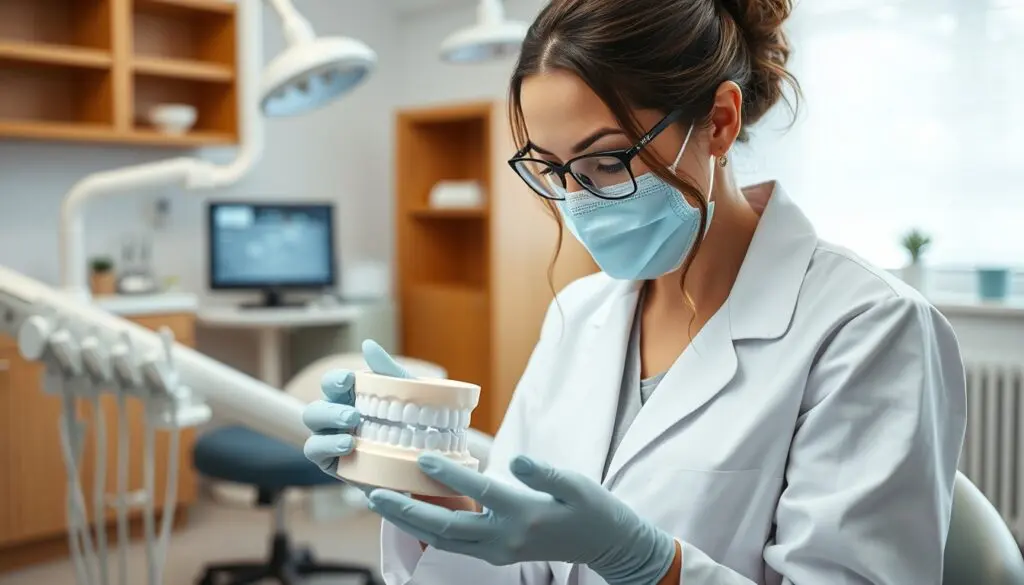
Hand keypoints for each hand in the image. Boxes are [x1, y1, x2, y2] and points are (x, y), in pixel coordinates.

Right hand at [301, 339, 409, 477]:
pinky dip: (327, 447)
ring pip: (312, 428)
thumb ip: (387, 370)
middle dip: (330, 410)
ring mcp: (331, 438)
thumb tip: (368, 344)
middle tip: (353, 416)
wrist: (426, 459)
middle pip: (316, 407)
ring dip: (327, 429)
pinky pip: (316, 452)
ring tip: (351, 439)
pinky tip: (347, 448)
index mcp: (351, 396)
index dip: (334, 380)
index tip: (348, 381)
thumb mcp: (408, 394)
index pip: (332, 383)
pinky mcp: (332, 461)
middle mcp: (336, 415)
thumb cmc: (414, 421)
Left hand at [366, 452, 676, 584]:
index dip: (449, 474)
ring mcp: (499, 551)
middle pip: (447, 527)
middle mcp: (506, 538)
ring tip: (380, 504)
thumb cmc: (593, 509)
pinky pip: (455, 544)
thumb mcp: (576, 484)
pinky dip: (429, 530)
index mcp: (525, 515)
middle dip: (408, 511)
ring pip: (445, 540)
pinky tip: (411, 516)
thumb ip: (544, 473)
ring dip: (410, 523)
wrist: (607, 546)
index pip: (480, 492)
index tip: (421, 457)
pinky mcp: (498, 554)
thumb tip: (517, 458)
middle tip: (374, 495)